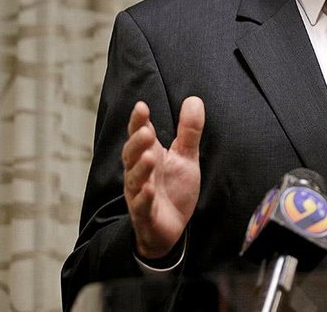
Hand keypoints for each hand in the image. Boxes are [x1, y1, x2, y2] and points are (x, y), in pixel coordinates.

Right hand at [122, 96, 204, 258]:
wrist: (172, 228)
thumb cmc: (174, 188)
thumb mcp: (186, 156)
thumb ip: (189, 131)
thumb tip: (194, 99)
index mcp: (149, 155)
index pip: (140, 135)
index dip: (138, 121)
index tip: (141, 106)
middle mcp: (140, 173)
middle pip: (132, 155)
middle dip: (137, 143)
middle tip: (146, 131)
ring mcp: (140, 194)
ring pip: (135, 180)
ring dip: (140, 169)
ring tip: (149, 156)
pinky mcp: (146, 215)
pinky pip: (142, 206)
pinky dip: (143, 198)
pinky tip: (148, 189)